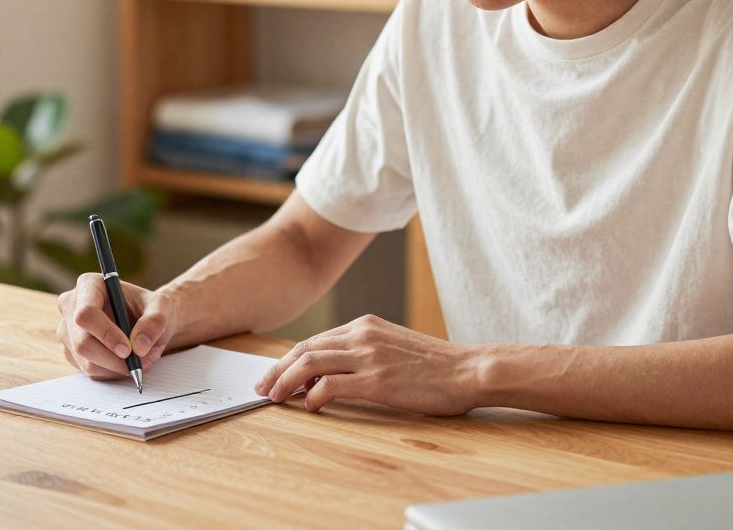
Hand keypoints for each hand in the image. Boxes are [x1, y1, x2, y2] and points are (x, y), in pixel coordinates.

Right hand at [56, 272, 178, 379]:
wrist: (145, 321)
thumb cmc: (150, 308)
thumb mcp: (162, 307)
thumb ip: (155, 321)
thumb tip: (139, 346)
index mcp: (89, 285)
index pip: (86, 313)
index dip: (106, 334)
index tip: (128, 349)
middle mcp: (72, 306)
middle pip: (82, 342)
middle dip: (113, 359)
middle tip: (140, 363)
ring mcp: (68, 331)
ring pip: (86, 361)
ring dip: (117, 368)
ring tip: (142, 361)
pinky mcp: (72, 352)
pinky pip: (89, 371)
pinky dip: (112, 373)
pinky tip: (128, 363)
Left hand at [253, 315, 485, 414]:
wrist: (469, 370)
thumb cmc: (436, 366)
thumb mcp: (394, 347)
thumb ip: (363, 353)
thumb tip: (329, 375)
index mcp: (365, 325)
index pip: (315, 340)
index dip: (289, 358)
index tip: (274, 374)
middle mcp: (362, 335)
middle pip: (305, 348)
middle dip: (278, 369)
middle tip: (262, 387)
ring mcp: (369, 356)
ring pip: (311, 363)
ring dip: (287, 381)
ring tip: (275, 397)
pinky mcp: (377, 380)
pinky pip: (332, 386)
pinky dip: (314, 396)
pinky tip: (310, 407)